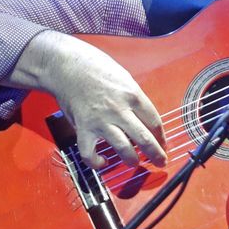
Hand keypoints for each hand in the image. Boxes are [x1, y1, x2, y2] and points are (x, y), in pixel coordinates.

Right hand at [14, 30, 166, 168]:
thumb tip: (143, 117)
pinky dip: (96, 162)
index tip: (162, 143)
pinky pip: (90, 153)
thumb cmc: (94, 67)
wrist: (65, 65)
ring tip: (134, 162)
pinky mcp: (83, 128)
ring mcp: (101, 121)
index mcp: (133, 95)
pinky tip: (102, 162)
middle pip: (145, 138)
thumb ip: (133, 98)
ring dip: (132, 160)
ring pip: (123, 149)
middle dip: (156, 154)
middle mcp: (120, 110)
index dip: (161, 137)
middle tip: (160, 162)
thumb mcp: (123, 78)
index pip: (154, 121)